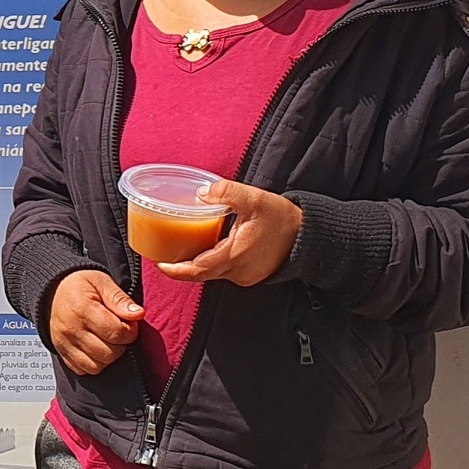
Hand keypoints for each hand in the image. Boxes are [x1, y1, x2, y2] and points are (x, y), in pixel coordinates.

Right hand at [48, 270, 142, 374]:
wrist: (53, 291)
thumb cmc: (79, 286)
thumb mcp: (101, 282)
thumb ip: (120, 298)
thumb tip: (138, 314)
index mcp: (82, 309)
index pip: (116, 332)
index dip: (130, 330)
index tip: (128, 322)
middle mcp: (71, 329)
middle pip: (109, 353)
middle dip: (120, 344)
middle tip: (117, 331)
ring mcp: (64, 343)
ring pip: (97, 366)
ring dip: (108, 356)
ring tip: (107, 340)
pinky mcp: (62, 353)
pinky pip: (84, 370)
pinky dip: (94, 363)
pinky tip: (96, 348)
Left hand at [156, 180, 301, 285]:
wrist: (310, 237)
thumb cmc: (283, 219)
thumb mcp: (254, 199)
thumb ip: (226, 192)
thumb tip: (200, 193)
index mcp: (235, 256)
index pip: (197, 270)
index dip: (175, 270)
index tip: (158, 264)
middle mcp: (238, 271)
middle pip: (200, 274)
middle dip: (180, 267)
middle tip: (162, 255)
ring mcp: (245, 276)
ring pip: (212, 273)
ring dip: (196, 264)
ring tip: (179, 249)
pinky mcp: (251, 275)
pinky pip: (224, 271)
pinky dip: (210, 263)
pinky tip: (204, 248)